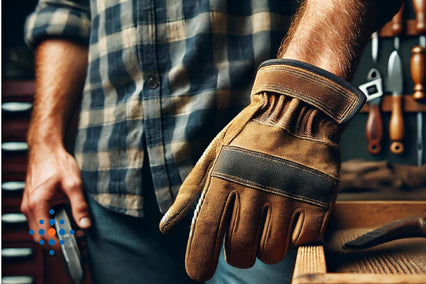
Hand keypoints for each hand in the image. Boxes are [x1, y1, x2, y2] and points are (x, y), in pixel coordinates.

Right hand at [21, 145, 89, 245]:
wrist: (46, 149)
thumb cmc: (58, 163)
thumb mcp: (74, 184)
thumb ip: (80, 206)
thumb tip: (85, 224)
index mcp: (38, 204)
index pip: (46, 235)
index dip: (61, 244)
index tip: (77, 244)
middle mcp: (29, 208)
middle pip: (41, 237)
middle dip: (59, 242)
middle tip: (79, 239)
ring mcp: (29, 206)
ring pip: (40, 230)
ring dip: (56, 235)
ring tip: (76, 231)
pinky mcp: (32, 203)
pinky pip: (40, 221)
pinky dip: (52, 226)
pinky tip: (67, 222)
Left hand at [160, 59, 364, 280]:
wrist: (298, 109)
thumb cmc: (249, 139)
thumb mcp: (215, 157)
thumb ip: (192, 194)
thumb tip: (166, 229)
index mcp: (224, 176)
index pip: (206, 232)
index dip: (200, 260)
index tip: (199, 273)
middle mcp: (255, 186)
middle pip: (240, 252)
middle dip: (238, 254)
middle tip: (243, 239)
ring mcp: (289, 193)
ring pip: (272, 253)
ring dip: (266, 248)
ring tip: (267, 226)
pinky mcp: (318, 198)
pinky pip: (302, 242)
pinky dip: (294, 238)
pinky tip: (290, 219)